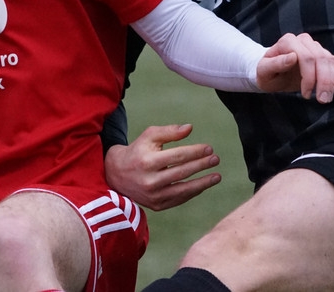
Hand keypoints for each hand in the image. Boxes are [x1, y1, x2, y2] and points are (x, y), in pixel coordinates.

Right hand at [104, 124, 220, 210]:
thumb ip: (169, 131)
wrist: (116, 175)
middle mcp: (150, 181)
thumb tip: (189, 128)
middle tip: (215, 159)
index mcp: (147, 162)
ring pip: (183, 190)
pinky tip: (203, 185)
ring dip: (203, 183)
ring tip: (217, 176)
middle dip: (202, 165)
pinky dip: (193, 192)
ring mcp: (153, 196)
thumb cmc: (137, 151)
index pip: (178, 156)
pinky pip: (179, 199)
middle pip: (182, 172)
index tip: (209, 148)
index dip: (195, 152)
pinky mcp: (156, 206)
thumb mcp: (149, 136)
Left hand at [257, 32, 333, 102]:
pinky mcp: (322, 56)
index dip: (309, 77)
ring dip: (331, 81)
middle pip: (321, 58)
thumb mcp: (264, 71)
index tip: (305, 95)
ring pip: (330, 60)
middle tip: (322, 100)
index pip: (306, 57)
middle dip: (324, 81)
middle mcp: (303, 41)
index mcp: (288, 41)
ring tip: (326, 99)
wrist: (272, 73)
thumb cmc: (266, 73)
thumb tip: (292, 57)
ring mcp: (314, 47)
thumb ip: (275, 63)